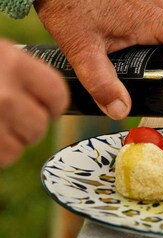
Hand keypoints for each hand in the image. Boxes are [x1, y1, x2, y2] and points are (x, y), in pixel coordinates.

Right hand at [0, 40, 68, 167]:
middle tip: (15, 116)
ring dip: (14, 140)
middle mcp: (4, 93)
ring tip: (0, 125)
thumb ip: (24, 73)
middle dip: (32, 125)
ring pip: (23, 144)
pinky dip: (0, 150)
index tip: (46, 107)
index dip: (54, 105)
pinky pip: (5, 156)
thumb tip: (56, 98)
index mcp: (12, 64)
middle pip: (40, 124)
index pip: (57, 93)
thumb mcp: (0, 57)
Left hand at [34, 0, 162, 119]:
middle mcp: (156, 8)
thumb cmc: (69, 5)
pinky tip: (140, 47)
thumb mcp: (82, 49)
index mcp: (150, 20)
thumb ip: (100, 82)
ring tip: (161, 68)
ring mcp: (150, 3)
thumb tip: (119, 111)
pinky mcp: (141, 2)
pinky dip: (161, 38)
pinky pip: (160, 22)